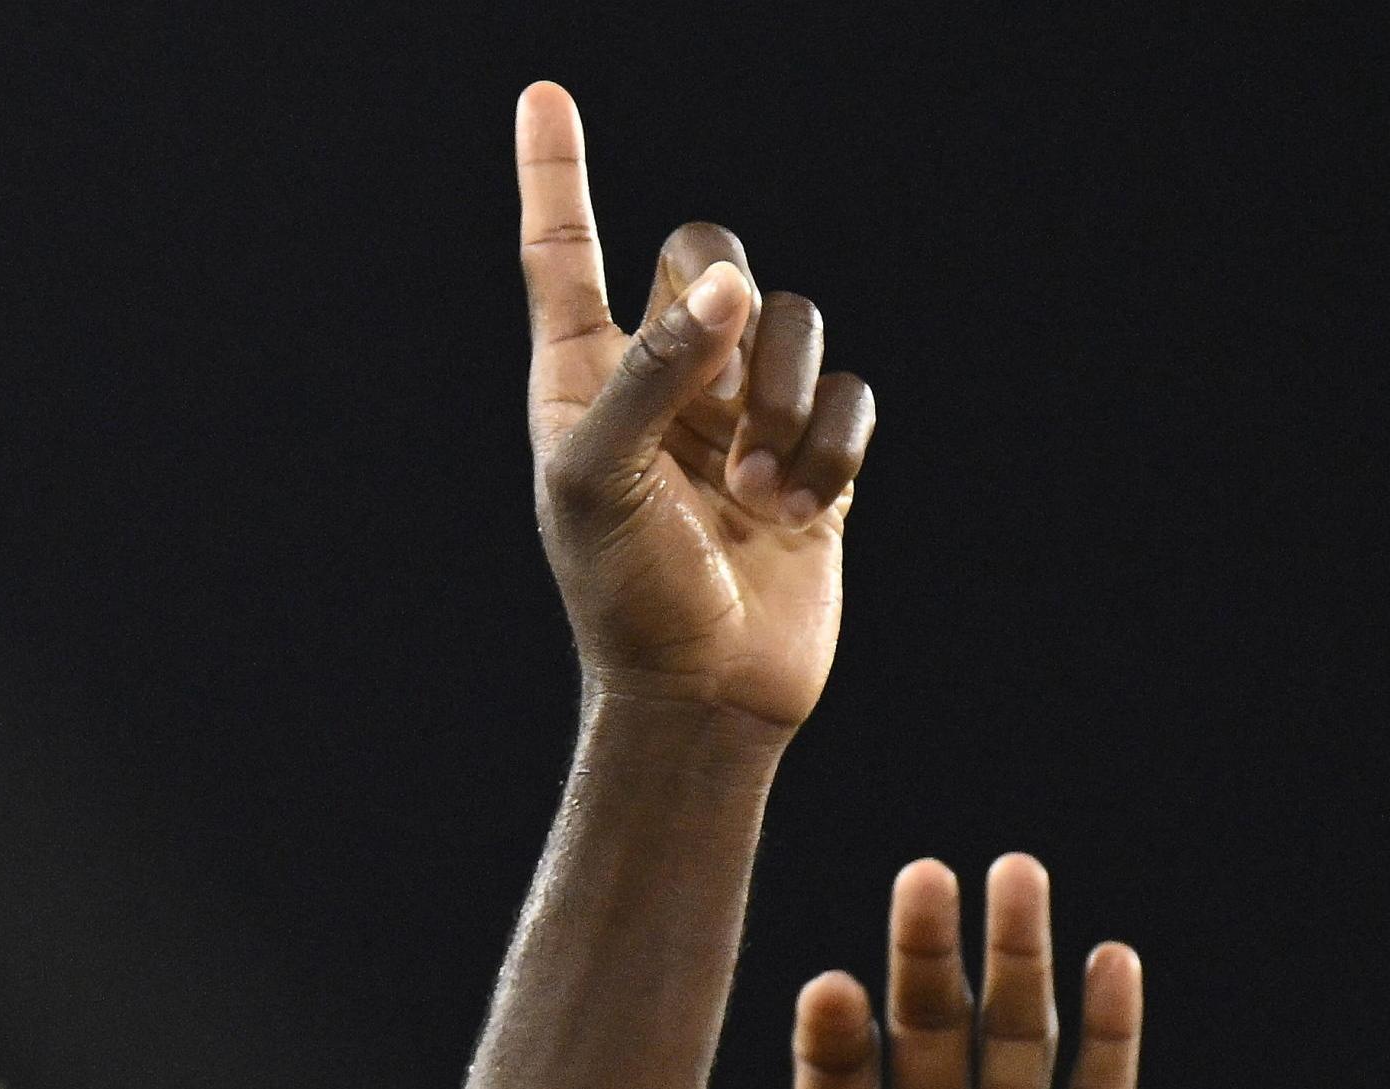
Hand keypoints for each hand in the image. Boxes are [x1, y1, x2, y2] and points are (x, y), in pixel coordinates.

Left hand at [514, 83, 873, 730]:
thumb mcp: (601, 481)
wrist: (701, 693)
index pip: (563, 252)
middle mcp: (661, 379)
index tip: (542, 94)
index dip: (557, 174)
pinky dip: (831, 446)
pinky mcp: (813, 455)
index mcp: (582, 376)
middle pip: (706, 254)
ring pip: (788, 322)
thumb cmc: (624, 596)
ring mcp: (739, 414)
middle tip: (715, 392)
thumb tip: (721, 284)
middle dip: (724, 305)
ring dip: (781, 402)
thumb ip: (652, 373)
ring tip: (753, 493)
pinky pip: (847, 393)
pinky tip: (799, 509)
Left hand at [699, 857, 1136, 1088]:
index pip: (831, 1074)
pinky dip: (1109, 1038)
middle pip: (926, 1032)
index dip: (835, 1027)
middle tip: (927, 877)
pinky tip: (1110, 965)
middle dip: (926, 955)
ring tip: (1017, 879)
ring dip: (1019, 963)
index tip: (831, 990)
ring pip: (1014, 1047)